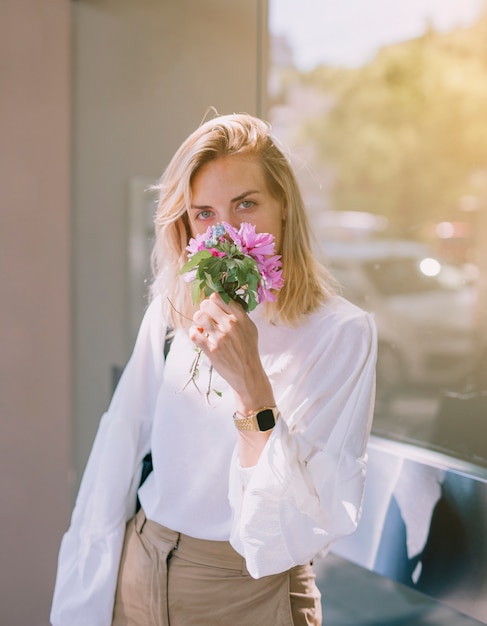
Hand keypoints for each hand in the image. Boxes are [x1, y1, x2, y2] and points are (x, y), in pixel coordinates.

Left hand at [189, 293, 273, 411]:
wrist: (248, 373)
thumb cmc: (248, 349)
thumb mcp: (250, 327)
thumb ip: (239, 313)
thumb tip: (225, 300)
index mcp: (240, 317)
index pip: (218, 297)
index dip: (212, 301)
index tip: (213, 307)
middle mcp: (230, 325)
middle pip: (206, 305)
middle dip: (204, 310)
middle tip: (207, 317)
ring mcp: (220, 337)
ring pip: (199, 316)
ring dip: (198, 321)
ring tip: (202, 327)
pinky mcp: (211, 350)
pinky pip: (194, 334)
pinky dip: (193, 333)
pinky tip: (199, 336)